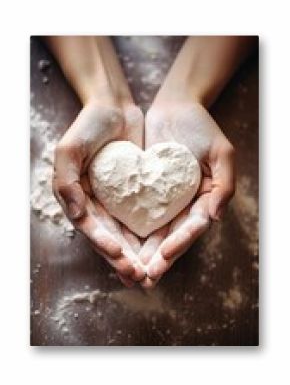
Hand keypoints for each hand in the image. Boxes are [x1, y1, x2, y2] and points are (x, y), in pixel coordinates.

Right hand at [53, 99, 145, 284]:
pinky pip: (142, 219)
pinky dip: (149, 236)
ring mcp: (115, 202)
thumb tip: (77, 215)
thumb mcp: (69, 149)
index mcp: (77, 199)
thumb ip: (67, 181)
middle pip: (109, 239)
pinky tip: (162, 249)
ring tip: (151, 274)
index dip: (104, 245)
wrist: (114, 107)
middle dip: (123, 261)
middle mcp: (95, 206)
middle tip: (140, 277)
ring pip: (126, 235)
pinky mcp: (134, 196)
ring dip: (137, 256)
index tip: (121, 257)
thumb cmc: (89, 126)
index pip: (91, 229)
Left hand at [139, 101, 234, 287]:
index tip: (163, 256)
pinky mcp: (145, 193)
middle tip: (143, 277)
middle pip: (171, 238)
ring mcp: (164, 202)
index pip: (192, 228)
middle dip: (158, 259)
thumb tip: (215, 217)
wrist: (174, 107)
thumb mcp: (221, 153)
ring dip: (141, 253)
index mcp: (204, 201)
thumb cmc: (201, 127)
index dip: (179, 243)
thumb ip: (224, 184)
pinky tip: (116, 246)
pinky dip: (128, 232)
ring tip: (128, 271)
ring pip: (152, 233)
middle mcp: (184, 206)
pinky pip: (136, 216)